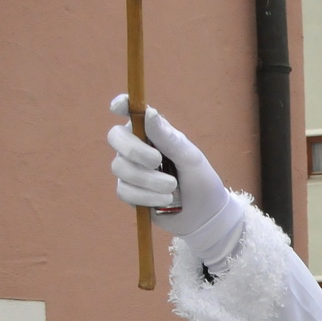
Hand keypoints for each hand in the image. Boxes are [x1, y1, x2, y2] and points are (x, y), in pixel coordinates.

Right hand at [107, 95, 238, 255]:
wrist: (206, 215)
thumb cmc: (200, 181)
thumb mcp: (191, 158)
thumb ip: (169, 138)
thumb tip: (148, 113)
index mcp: (152, 132)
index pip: (130, 112)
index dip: (121, 105)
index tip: (118, 107)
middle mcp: (136, 147)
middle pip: (115, 138)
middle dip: (135, 151)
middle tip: (158, 161)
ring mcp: (129, 169)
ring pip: (121, 168)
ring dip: (149, 180)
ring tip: (173, 188)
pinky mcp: (128, 191)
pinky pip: (125, 191)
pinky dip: (147, 197)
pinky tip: (165, 200)